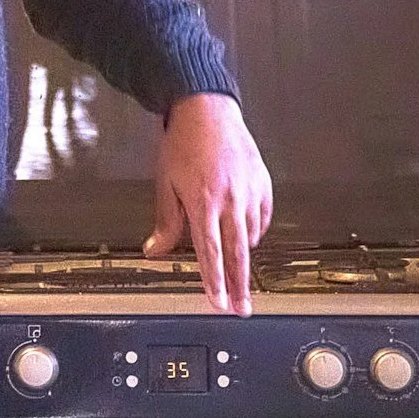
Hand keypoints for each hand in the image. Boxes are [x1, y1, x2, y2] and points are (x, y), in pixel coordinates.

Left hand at [144, 92, 273, 314]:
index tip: (217, 302)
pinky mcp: (263, 183)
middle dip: (239, 286)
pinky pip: (263, 217)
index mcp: (203, 201)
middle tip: (241, 308)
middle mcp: (230, 199)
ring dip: (243, 254)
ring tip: (238, 269)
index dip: (214, 281)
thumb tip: (155, 249)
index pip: (210, 252)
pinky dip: (255, 230)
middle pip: (237, 253)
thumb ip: (165, 221)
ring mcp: (250, 191)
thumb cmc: (183, 142)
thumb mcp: (165, 182)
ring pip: (250, 236)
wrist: (207, 109)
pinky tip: (247, 234)